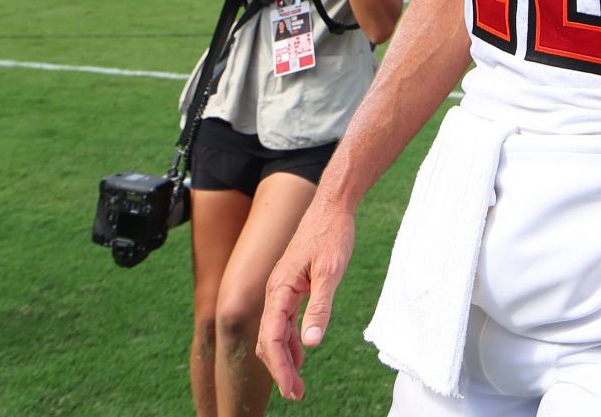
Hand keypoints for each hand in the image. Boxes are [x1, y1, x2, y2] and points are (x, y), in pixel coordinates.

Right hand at [257, 197, 357, 401]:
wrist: (332, 206)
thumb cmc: (331, 235)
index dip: (280, 368)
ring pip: (275, 331)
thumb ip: (320, 307)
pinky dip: (290, 339)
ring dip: (284, 357)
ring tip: (297, 381)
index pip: (272, 338)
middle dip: (279, 369)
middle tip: (296, 393)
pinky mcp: (293, 285)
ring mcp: (283, 288)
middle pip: (269, 340)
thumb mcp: (331, 273)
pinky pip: (285, 319)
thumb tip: (310, 343)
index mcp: (280, 289)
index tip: (293, 390)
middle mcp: (276, 291)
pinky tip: (300, 352)